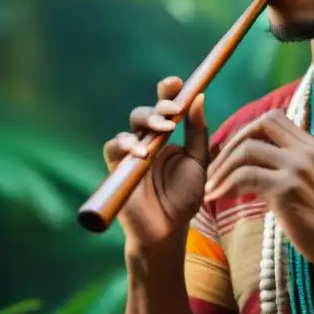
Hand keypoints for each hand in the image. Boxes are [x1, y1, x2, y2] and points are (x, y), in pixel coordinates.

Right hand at [102, 77, 208, 254]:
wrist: (168, 231)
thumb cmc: (184, 198)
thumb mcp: (198, 163)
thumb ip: (197, 132)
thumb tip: (199, 97)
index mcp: (168, 136)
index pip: (166, 107)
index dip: (168, 92)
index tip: (177, 82)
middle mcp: (148, 141)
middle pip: (146, 111)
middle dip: (159, 107)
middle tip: (174, 111)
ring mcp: (132, 154)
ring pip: (131, 125)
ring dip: (146, 122)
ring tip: (163, 130)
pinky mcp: (117, 168)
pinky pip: (113, 147)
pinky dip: (126, 144)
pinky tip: (143, 151)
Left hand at [204, 110, 313, 271]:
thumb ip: (297, 168)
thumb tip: (264, 166)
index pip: (276, 120)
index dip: (249, 131)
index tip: (234, 153)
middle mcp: (308, 150)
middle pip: (261, 124)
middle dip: (233, 141)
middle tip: (217, 166)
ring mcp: (297, 167)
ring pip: (247, 148)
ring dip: (222, 167)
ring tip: (211, 186)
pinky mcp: (285, 188)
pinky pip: (245, 176)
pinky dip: (225, 185)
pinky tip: (217, 197)